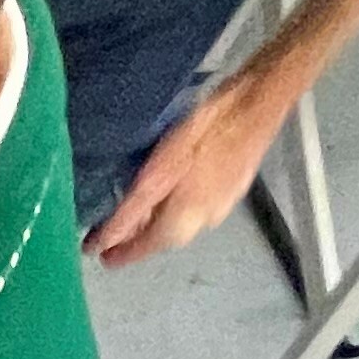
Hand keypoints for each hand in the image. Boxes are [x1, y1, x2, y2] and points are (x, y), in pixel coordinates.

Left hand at [85, 69, 294, 267]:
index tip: (98, 256)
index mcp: (185, 220)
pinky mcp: (232, 186)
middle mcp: (205, 221)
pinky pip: (195, 207)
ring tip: (130, 215)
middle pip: (164, 238)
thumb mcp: (158, 171)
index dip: (121, 254)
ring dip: (154, 222)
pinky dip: (173, 207)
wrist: (259, 102)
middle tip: (109, 234)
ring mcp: (223, 204)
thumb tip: (105, 240)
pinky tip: (164, 193)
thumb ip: (132, 210)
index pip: (146, 248)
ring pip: (180, 223)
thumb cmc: (205, 131)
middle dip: (136, 238)